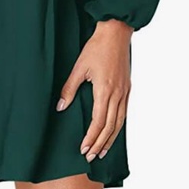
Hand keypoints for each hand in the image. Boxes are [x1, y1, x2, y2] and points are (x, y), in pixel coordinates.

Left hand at [57, 19, 132, 160]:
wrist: (115, 33)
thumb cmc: (96, 47)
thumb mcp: (79, 66)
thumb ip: (69, 88)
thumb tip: (60, 107)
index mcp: (105, 90)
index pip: (99, 121)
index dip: (91, 137)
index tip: (84, 149)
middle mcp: (118, 94)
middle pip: (110, 126)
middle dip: (100, 143)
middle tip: (91, 156)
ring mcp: (125, 91)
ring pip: (120, 122)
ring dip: (111, 138)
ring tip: (102, 150)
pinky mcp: (127, 88)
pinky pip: (124, 113)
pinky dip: (118, 126)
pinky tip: (113, 131)